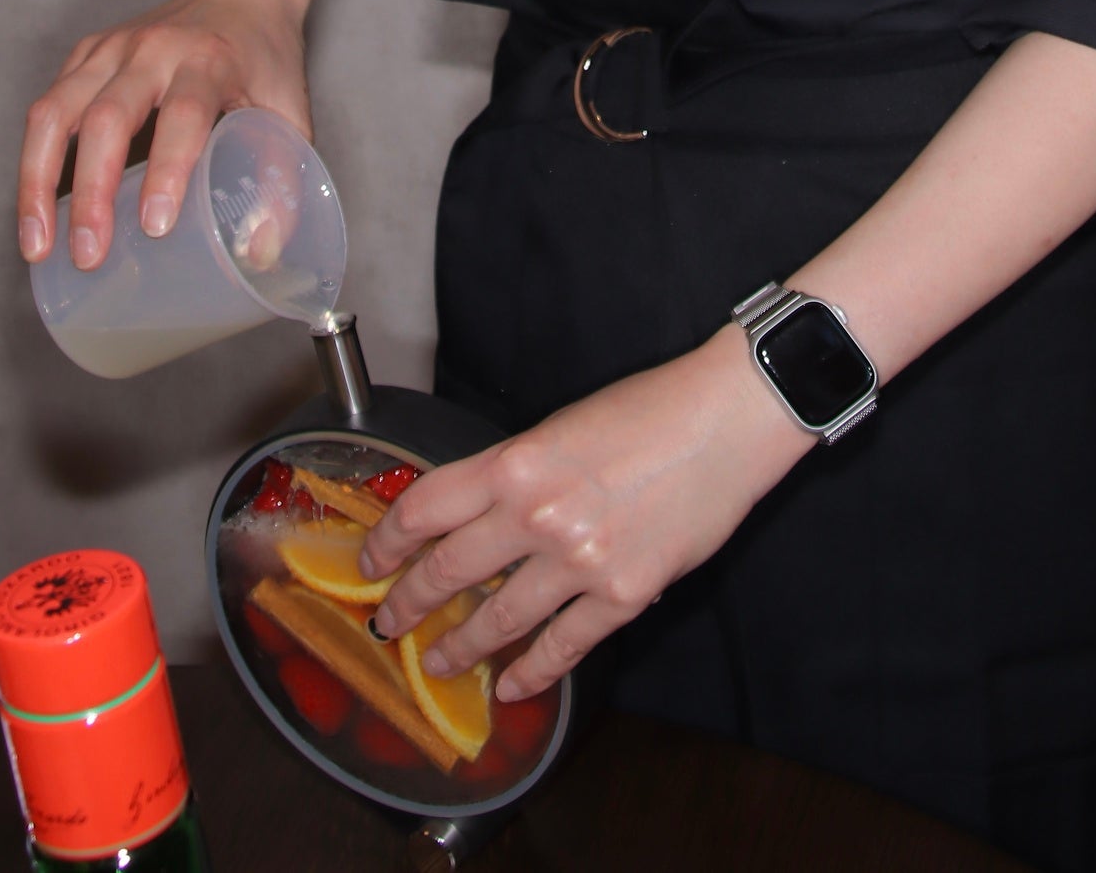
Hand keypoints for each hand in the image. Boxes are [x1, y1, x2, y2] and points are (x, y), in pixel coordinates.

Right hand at [16, 0, 309, 267]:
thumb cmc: (265, 57)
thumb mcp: (291, 109)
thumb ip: (282, 177)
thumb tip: (262, 252)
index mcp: (210, 60)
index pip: (184, 115)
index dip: (169, 170)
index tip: (155, 226)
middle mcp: (155, 49)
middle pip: (107, 117)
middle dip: (91, 192)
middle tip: (88, 254)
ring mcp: (112, 48)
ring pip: (56, 111)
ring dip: (38, 181)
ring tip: (37, 244)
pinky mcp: (87, 53)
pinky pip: (48, 107)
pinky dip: (36, 159)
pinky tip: (37, 206)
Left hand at [361, 327, 812, 699]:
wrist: (724, 420)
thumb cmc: (650, 409)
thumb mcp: (562, 426)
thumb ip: (516, 473)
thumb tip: (478, 518)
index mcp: (515, 462)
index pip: (424, 508)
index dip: (386, 541)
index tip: (371, 561)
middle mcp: (535, 515)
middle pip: (447, 572)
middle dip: (408, 604)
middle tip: (388, 623)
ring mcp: (579, 562)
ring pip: (498, 622)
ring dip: (460, 647)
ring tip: (439, 662)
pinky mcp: (623, 595)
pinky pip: (563, 647)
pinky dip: (532, 673)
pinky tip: (513, 686)